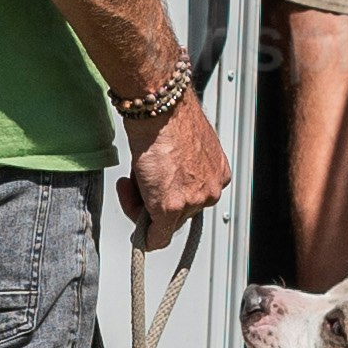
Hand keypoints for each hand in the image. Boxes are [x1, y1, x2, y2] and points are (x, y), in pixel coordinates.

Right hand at [115, 92, 230, 248]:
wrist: (160, 109)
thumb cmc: (168, 116)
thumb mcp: (183, 145)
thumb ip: (181, 165)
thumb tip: (165, 176)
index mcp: (217, 173)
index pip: (193, 197)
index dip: (169, 192)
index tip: (154, 184)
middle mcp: (211, 190)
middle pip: (180, 212)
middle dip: (154, 200)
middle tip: (134, 181)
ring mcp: (192, 201)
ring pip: (165, 223)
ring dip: (142, 207)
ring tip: (129, 181)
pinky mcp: (169, 208)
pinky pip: (157, 237)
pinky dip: (146, 238)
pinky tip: (137, 233)